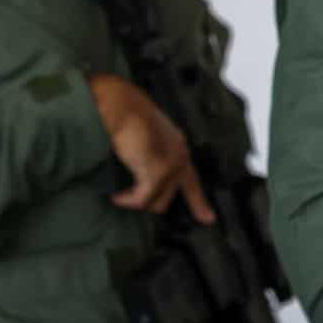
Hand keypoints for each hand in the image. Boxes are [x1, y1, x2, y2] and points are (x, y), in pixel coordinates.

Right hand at [87, 73, 213, 221]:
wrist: (117, 104)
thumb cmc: (121, 108)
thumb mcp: (140, 129)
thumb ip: (145, 147)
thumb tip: (134, 162)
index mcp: (175, 145)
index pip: (190, 178)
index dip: (198, 200)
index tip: (207, 218)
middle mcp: (178, 156)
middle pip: (171, 195)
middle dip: (150, 202)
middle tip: (126, 198)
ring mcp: (170, 166)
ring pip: (156, 202)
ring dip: (135, 200)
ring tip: (117, 193)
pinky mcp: (157, 174)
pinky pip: (141, 199)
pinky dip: (125, 199)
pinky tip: (115, 195)